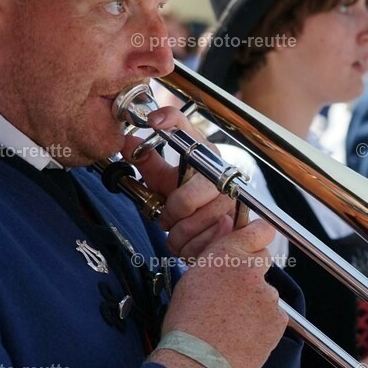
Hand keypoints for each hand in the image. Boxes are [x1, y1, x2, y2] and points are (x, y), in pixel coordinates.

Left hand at [122, 106, 237, 259]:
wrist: (219, 223)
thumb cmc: (188, 197)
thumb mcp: (165, 180)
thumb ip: (147, 161)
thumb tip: (126, 141)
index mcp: (203, 153)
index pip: (185, 127)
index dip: (170, 120)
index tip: (153, 121)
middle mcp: (222, 171)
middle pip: (185, 199)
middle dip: (171, 214)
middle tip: (167, 217)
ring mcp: (234, 196)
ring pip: (195, 224)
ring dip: (180, 235)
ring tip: (179, 232)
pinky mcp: (241, 222)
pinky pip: (207, 241)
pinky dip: (193, 248)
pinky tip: (192, 242)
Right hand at [156, 221, 283, 367]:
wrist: (196, 361)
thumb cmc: (187, 321)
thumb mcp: (192, 276)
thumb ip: (216, 246)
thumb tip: (228, 222)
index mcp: (228, 256)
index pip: (259, 230)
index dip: (258, 236)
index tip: (256, 240)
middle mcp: (252, 270)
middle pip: (262, 261)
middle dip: (251, 272)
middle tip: (232, 294)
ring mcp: (269, 296)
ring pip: (267, 292)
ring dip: (255, 302)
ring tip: (231, 322)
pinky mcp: (279, 320)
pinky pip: (274, 317)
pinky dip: (262, 324)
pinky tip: (242, 334)